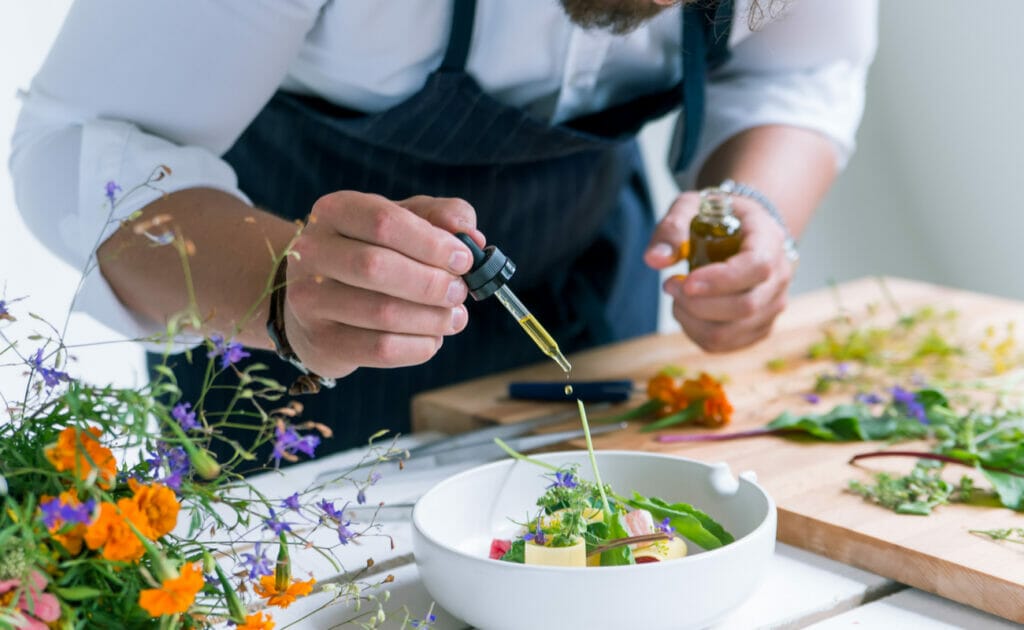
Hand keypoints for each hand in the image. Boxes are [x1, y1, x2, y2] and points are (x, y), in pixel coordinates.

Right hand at [283, 191, 482, 377]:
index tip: (463, 260)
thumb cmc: (373, 250)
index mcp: (334, 211)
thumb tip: (471, 236)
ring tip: (454, 317)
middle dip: (432, 283)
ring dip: (432, 318)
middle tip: (460, 292)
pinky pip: (380, 349)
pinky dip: (419, 346)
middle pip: (377, 267)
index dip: (432, 243)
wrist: (319, 297)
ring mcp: (308, 300)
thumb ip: (442, 216)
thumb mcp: (406, 221)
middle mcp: (311, 252)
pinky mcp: (321, 342)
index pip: (384, 221)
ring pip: (382, 313)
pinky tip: (432, 338)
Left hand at [644, 191, 793, 351]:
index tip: (686, 281)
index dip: (720, 280)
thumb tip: (654, 260)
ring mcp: (772, 306)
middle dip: (697, 303)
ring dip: (692, 319)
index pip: (756, 267)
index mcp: (770, 240)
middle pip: (745, 306)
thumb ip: (672, 229)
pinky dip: (695, 332)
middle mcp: (780, 277)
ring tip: (678, 296)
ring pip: (730, 332)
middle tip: (670, 284)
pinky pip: (724, 344)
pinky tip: (687, 310)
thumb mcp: (691, 207)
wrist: (743, 232)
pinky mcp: (758, 328)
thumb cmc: (716, 218)